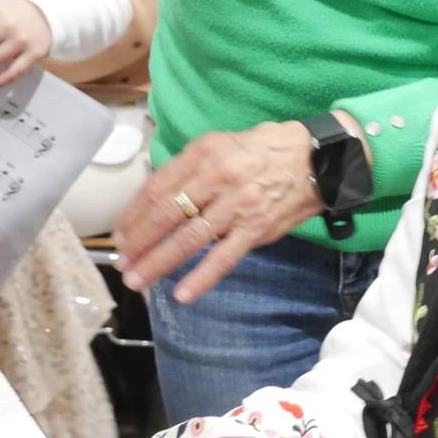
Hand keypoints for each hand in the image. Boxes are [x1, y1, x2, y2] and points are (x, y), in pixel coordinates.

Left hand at [114, 114, 364, 303]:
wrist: (317, 159)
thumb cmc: (266, 150)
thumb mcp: (222, 144)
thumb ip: (192, 168)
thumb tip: (161, 198)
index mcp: (204, 153)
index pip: (157, 187)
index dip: (133, 214)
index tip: (120, 233)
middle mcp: (217, 177)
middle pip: (166, 214)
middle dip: (139, 242)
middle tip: (121, 263)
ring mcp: (237, 205)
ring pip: (189, 238)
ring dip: (159, 262)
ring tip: (138, 280)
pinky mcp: (256, 229)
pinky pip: (224, 257)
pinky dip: (202, 277)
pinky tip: (182, 293)